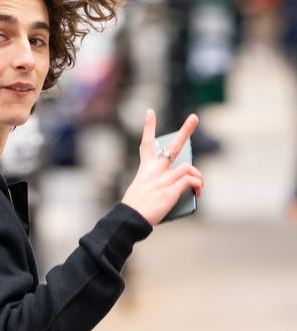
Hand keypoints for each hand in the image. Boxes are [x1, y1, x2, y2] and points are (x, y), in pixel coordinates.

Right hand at [121, 109, 203, 226]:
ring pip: (187, 167)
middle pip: (173, 146)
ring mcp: (164, 179)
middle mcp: (155, 170)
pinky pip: (190, 181)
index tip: (150, 112)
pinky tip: (198, 192)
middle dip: (185, 130)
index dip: (148, 127)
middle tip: (194, 118)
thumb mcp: (142, 192)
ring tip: (200, 184)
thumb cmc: (135, 209)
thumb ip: (157, 186)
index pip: (147, 144)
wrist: (130, 218)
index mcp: (145, 170)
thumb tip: (175, 189)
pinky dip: (197, 185)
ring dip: (198, 175)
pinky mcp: (171, 189)